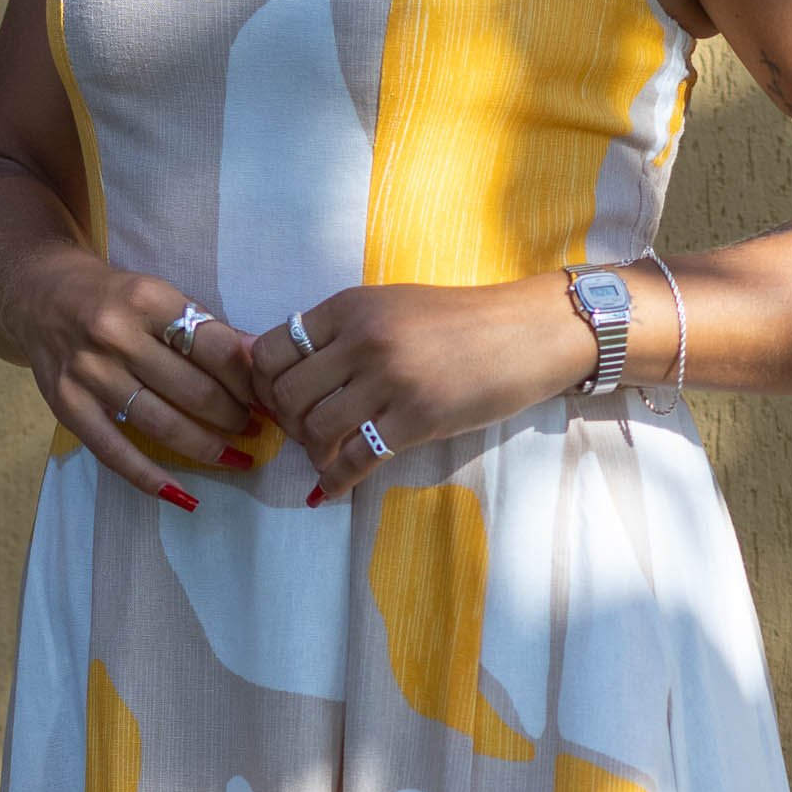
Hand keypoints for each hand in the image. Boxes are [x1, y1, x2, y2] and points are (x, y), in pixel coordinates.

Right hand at [11, 246, 254, 506]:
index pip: (215, 348)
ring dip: (207, 447)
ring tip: (236, 456)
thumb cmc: (116, 298)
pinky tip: (183, 493)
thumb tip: (260, 358)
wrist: (41, 296)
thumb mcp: (162, 296)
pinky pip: (114, 452)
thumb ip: (208, 329)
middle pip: (193, 390)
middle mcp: (115, 334)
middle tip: (256, 428)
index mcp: (148, 299)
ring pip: (161, 424)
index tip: (267, 397)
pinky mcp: (66, 405)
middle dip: (234, 416)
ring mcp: (88, 373)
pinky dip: (150, 478)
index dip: (248, 380)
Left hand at [250, 275, 595, 502]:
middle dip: (287, 422)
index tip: (279, 399)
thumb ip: (343, 331)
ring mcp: (391, 379)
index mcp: (351, 306)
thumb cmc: (461, 321)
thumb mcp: (392, 306)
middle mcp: (364, 338)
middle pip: (286, 395)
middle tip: (306, 432)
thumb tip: (288, 369)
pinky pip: (357, 459)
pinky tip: (335, 485)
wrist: (528, 332)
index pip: (271, 350)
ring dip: (314, 451)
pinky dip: (337, 480)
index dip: (264, 383)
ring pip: (316, 429)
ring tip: (328, 454)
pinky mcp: (418, 418)